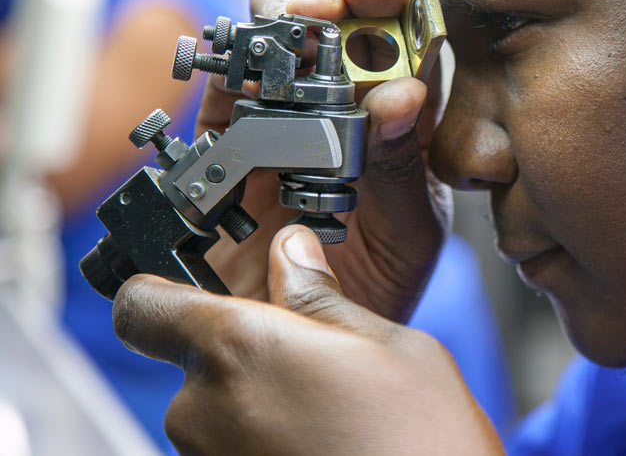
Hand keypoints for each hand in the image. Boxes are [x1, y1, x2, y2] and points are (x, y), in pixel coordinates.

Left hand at [113, 227, 502, 455]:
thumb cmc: (423, 443)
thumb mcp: (392, 346)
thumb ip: (322, 297)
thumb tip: (292, 252)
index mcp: (240, 349)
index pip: (140, 307)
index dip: (161, 291)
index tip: (194, 288)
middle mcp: (204, 411)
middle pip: (195, 362)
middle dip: (247, 354)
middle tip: (314, 360)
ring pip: (218, 410)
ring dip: (260, 402)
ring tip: (331, 413)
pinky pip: (232, 450)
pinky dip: (266, 442)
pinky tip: (324, 444)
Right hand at [199, 0, 450, 321]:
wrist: (301, 340)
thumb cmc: (373, 290)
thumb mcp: (406, 236)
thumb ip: (403, 170)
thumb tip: (402, 96)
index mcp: (400, 125)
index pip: (401, 43)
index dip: (391, 4)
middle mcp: (341, 111)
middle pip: (335, 26)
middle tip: (324, 5)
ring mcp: (284, 120)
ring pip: (276, 39)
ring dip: (278, 14)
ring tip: (286, 21)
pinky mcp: (229, 139)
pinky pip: (224, 85)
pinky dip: (229, 61)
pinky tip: (242, 58)